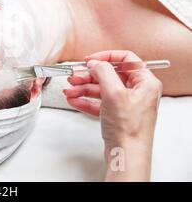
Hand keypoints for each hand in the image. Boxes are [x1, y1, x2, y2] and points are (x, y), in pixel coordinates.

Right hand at [63, 50, 162, 180]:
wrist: (127, 155)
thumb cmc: (129, 128)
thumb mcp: (114, 94)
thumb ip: (103, 72)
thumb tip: (95, 63)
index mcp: (145, 82)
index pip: (126, 60)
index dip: (105, 57)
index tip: (89, 60)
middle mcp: (137, 91)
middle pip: (109, 75)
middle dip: (88, 76)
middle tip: (74, 77)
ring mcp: (126, 103)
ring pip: (101, 89)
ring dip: (83, 88)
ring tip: (69, 90)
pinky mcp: (116, 114)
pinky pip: (98, 102)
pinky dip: (85, 100)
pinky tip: (73, 100)